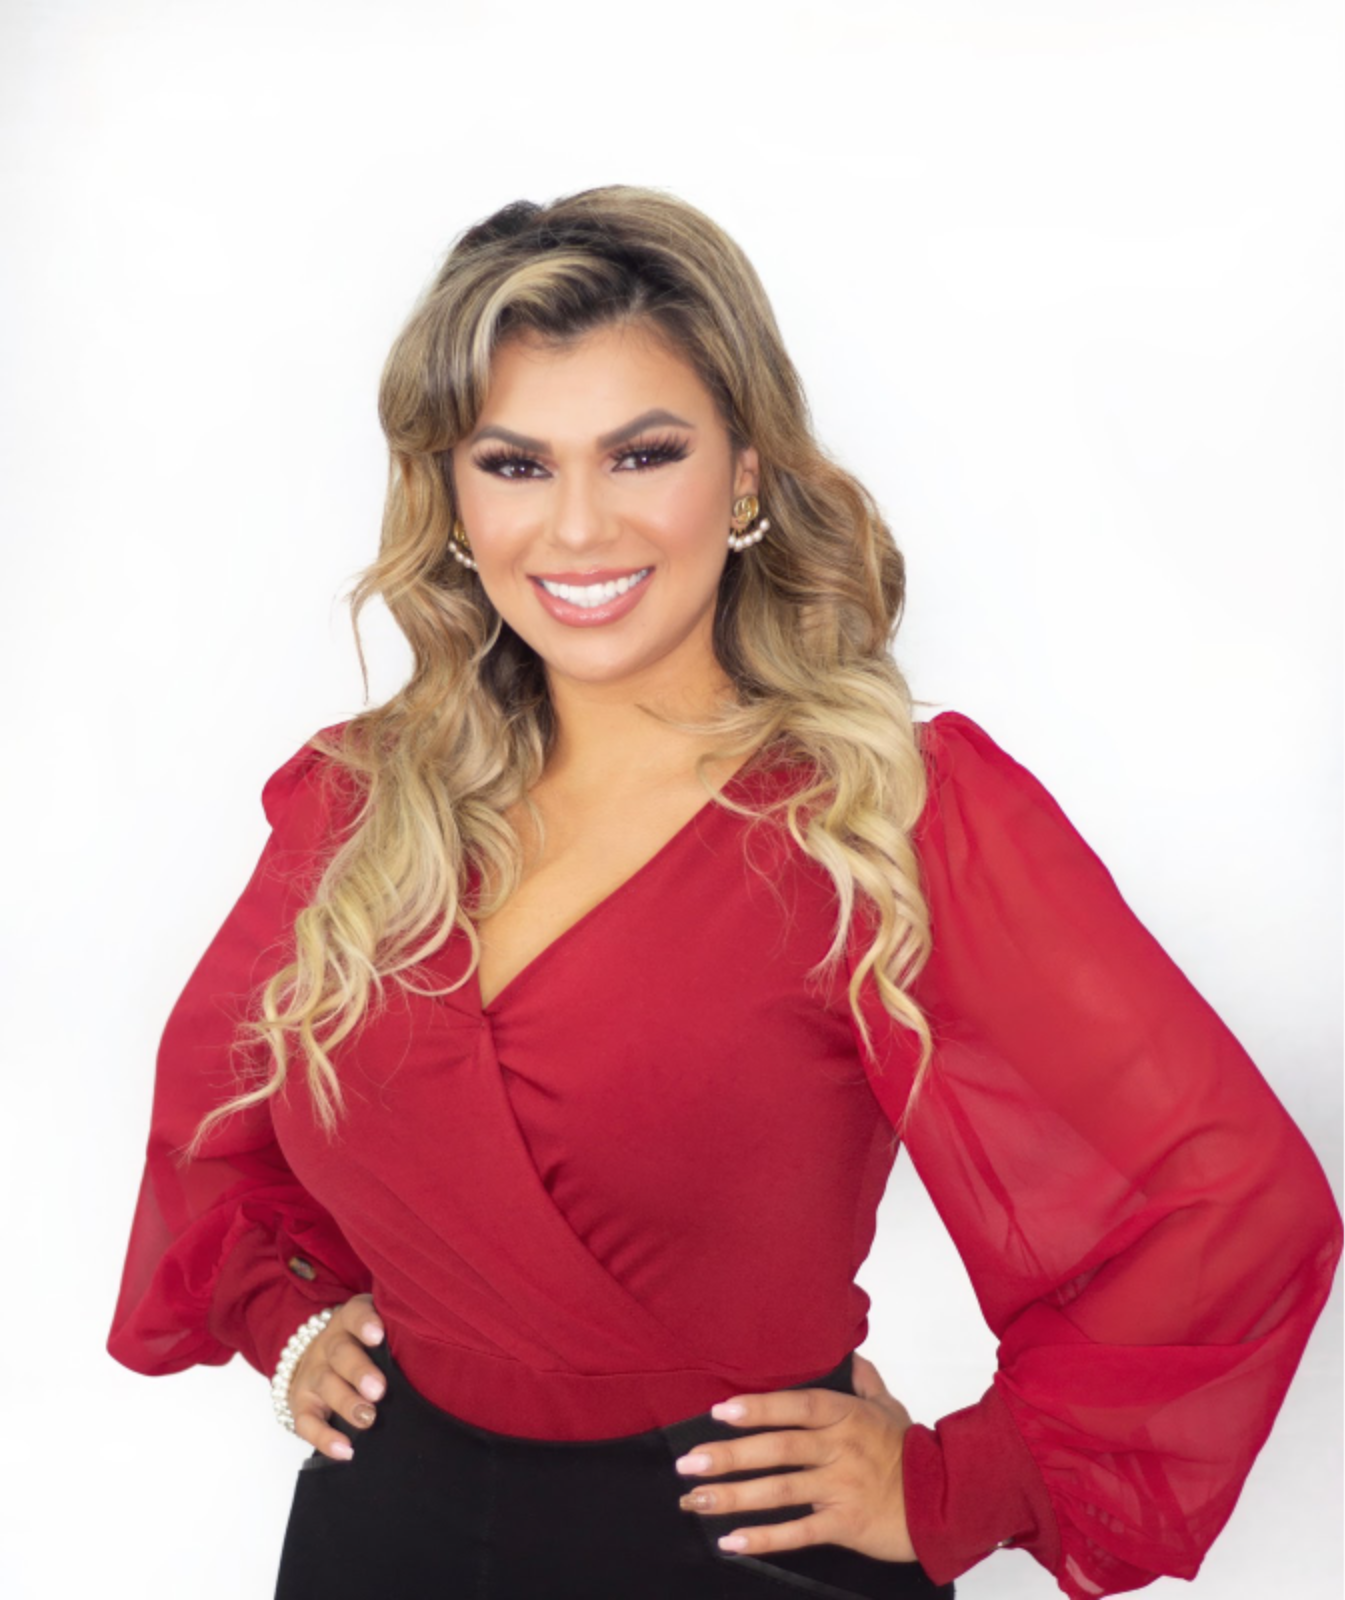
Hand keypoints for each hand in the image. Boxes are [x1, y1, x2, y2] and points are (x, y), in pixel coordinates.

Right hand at [289, 1293, 386, 1460]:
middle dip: (359, 1371)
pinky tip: (345, 1449)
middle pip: (340, 1353)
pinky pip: (306, 1422)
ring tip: (368, 1417)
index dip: (364, 1323)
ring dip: (346, 1402)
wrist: (319, 1357)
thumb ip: (398, 1335)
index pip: (355, 1314)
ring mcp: (313, 1374)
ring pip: (325, 1384)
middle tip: (379, 1390)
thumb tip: (436, 1353)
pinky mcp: (302, 1404)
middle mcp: (328, 1344)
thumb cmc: (363, 1345)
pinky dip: (324, 1438)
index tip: (379, 1336)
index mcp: (349, 1321)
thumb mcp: (377, 1330)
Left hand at [674, 1352, 918, 1563]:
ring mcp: (840, 1488)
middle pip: (778, 1449)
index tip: (720, 1411)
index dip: (759, 1408)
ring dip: (734, 1496)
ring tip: (696, 1499)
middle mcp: (839, 1449)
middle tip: (689, 1463)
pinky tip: (732, 1540)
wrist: (944, 1500)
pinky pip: (798, 1532)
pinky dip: (764, 1538)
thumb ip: (864, 1380)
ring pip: (780, 1491)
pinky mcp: (843, 1524)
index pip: (797, 1406)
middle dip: (730, 1455)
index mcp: (846, 1416)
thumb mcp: (890, 1407)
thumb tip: (850, 1354)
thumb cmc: (910, 1451)